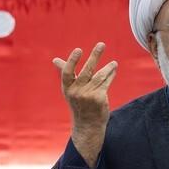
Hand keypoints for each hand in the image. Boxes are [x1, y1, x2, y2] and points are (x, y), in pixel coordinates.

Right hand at [53, 43, 117, 167]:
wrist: (88, 125)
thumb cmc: (79, 103)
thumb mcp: (70, 89)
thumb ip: (66, 73)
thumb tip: (55, 60)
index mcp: (67, 88)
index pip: (68, 72)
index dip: (72, 60)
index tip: (78, 50)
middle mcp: (76, 92)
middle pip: (87, 71)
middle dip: (95, 56)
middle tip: (102, 44)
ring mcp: (88, 96)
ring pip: (100, 76)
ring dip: (108, 68)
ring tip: (114, 63)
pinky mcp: (99, 99)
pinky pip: (106, 83)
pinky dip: (111, 75)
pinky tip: (114, 69)